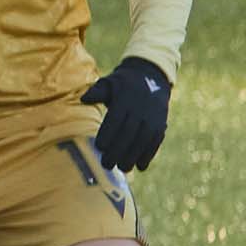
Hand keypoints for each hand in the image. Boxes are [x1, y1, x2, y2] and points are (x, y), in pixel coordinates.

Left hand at [81, 55, 172, 171]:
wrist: (151, 76)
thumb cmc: (122, 84)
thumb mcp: (109, 82)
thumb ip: (97, 91)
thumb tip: (84, 99)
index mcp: (125, 99)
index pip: (116, 118)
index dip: (108, 133)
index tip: (99, 147)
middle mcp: (141, 109)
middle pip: (129, 132)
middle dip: (118, 150)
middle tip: (106, 165)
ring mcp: (153, 117)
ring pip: (143, 139)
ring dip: (134, 156)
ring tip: (122, 169)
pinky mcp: (161, 125)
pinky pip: (156, 141)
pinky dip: (149, 155)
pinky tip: (140, 167)